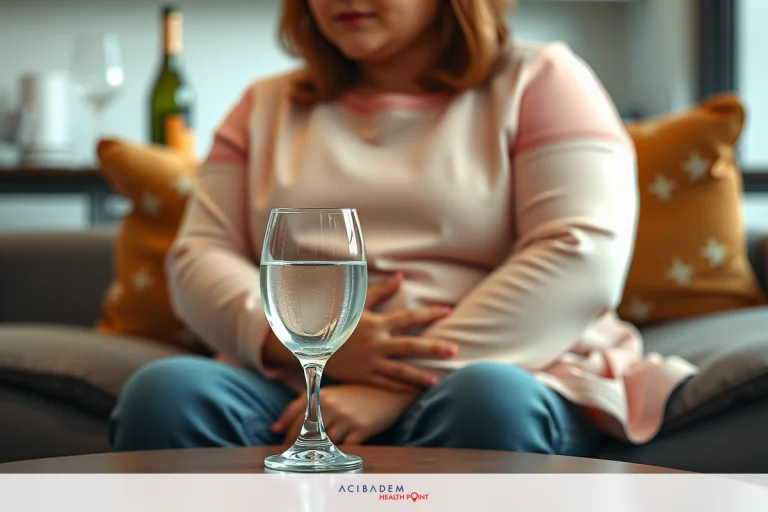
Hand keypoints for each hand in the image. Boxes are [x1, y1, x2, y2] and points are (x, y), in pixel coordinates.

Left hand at [273, 385, 417, 445]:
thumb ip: (310, 404)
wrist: (391, 391)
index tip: (278, 436)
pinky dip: (336, 454)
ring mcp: (346, 418)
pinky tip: (333, 457)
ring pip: (322, 442)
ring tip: (312, 457)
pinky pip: (343, 448)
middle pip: (304, 430)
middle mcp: (331, 405)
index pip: (294, 411)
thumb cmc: (360, 393)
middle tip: (292, 453)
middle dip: (294, 443)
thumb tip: (278, 426)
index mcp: (323, 394)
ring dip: (315, 452)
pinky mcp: (361, 430)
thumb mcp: (335, 393)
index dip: (284, 427)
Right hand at [324, 273, 457, 391]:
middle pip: (410, 345)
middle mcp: (376, 343)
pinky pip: (383, 383)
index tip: (448, 310)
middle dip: (433, 347)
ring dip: (419, 375)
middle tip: (455, 349)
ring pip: (399, 370)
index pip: (408, 316)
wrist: (311, 343)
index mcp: (376, 323)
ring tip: (436, 380)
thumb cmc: (336, 321)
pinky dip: (398, 387)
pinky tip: (413, 390)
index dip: (429, 313)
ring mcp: (369, 362)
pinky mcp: (362, 376)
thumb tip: (399, 277)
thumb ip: (380, 292)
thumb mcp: (356, 304)